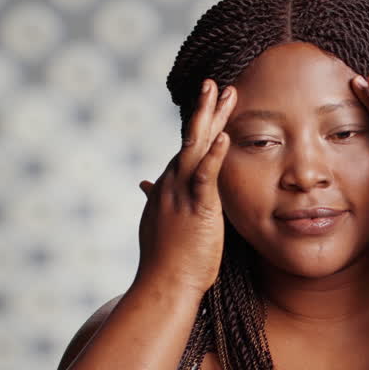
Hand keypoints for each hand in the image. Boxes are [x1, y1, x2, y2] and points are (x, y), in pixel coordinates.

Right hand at [133, 78, 236, 295]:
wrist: (164, 285)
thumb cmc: (167, 260)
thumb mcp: (159, 222)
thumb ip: (154, 198)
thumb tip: (144, 184)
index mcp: (167, 186)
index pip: (186, 148)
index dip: (200, 124)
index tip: (211, 103)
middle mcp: (171, 184)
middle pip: (191, 138)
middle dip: (205, 110)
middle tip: (217, 84)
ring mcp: (181, 195)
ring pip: (196, 147)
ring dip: (210, 118)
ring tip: (223, 94)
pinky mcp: (196, 209)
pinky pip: (205, 177)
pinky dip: (214, 155)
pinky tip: (224, 136)